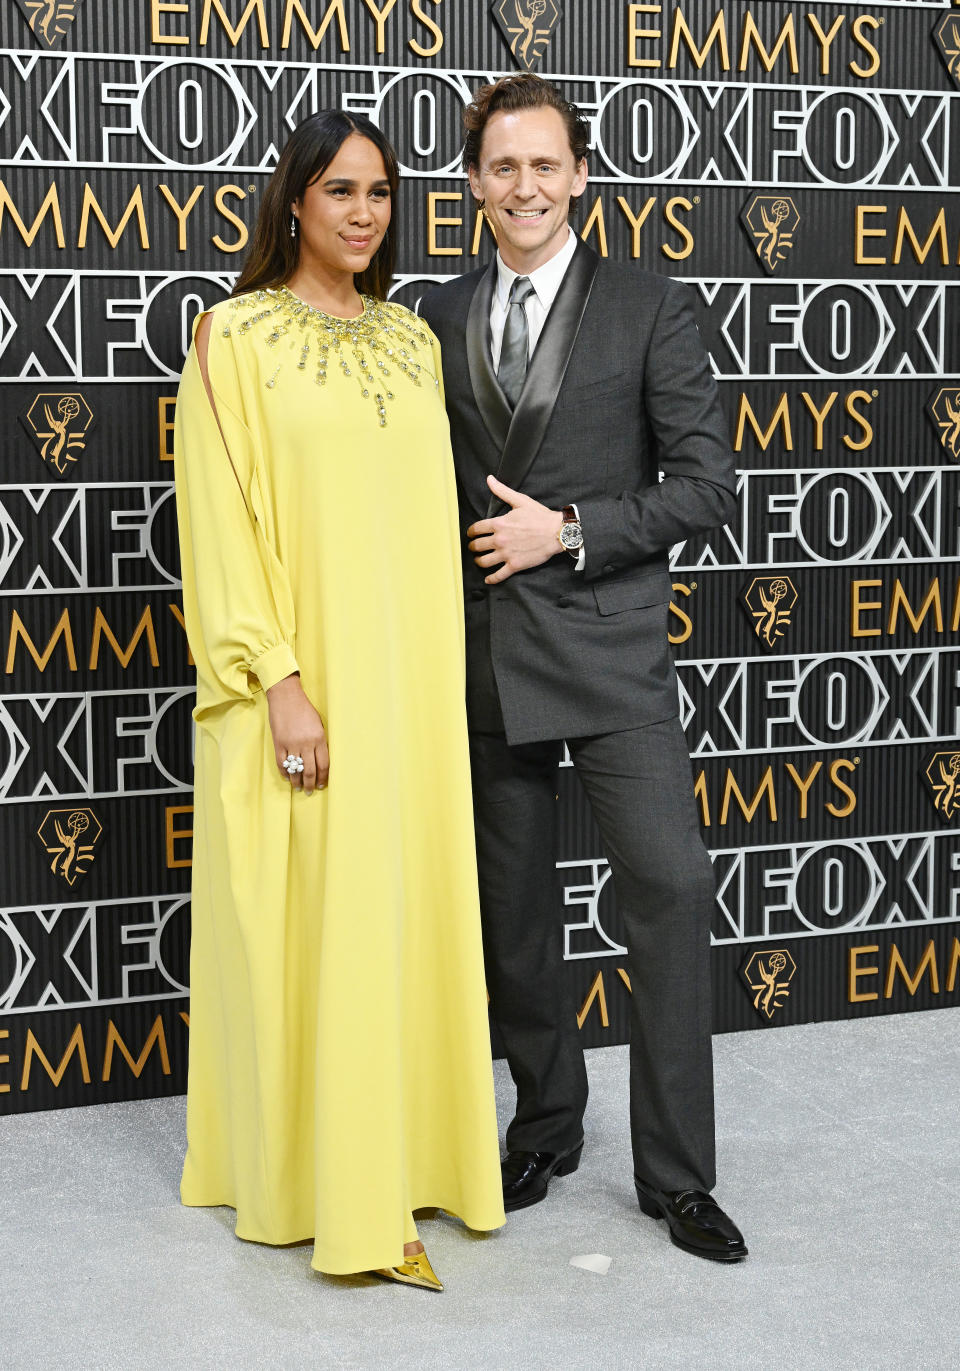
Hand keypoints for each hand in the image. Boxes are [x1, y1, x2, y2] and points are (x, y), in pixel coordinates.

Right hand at [266, 675, 328, 794]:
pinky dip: (285, 773)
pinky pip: (281, 763)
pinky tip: (288, 778)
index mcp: (319, 738)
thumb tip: (320, 760)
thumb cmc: (304, 709)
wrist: (286, 697)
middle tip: (310, 791)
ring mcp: (291, 744)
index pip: (323, 764)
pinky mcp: (278, 743)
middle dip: (310, 784)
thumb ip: (320, 741)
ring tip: (299, 788)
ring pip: (295, 770)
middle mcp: (306, 743)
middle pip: (310, 771)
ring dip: (297, 782)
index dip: (323, 777)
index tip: (322, 785)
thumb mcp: (319, 724)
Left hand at [467, 475, 563, 584]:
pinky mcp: (515, 565)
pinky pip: (499, 575)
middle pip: (477, 546)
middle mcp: (499, 540)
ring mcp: (506, 554)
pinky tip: (488, 579)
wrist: (557, 532)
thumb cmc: (540, 516)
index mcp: (499, 524)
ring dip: (478, 561)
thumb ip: (502, 491)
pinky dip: (491, 579)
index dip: (471, 532)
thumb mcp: (520, 501)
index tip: (471, 534)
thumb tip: (490, 479)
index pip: (476, 529)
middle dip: (473, 547)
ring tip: (479, 560)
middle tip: (473, 548)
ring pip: (484, 561)